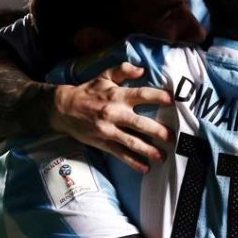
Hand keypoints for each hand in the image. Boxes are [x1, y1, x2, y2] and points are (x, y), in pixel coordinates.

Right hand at [51, 62, 173, 172]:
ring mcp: (109, 130)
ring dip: (149, 150)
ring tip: (163, 157)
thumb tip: (142, 69)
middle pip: (140, 123)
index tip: (173, 101)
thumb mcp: (104, 76)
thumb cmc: (88, 91)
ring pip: (132, 142)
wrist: (64, 108)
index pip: (142, 95)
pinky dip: (133, 162)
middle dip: (158, 131)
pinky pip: (120, 154)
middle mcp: (115, 113)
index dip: (159, 97)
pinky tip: (145, 168)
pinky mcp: (103, 142)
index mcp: (117, 95)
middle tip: (173, 138)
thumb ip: (123, 70)